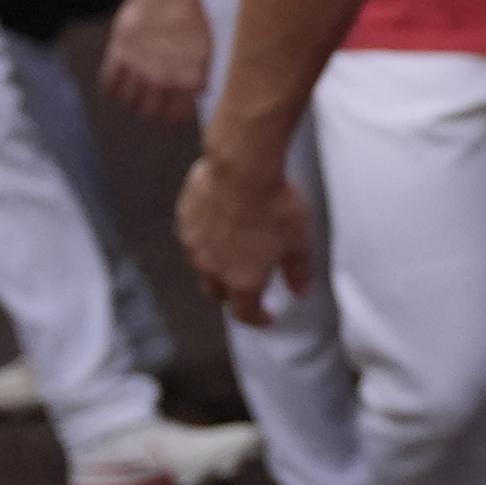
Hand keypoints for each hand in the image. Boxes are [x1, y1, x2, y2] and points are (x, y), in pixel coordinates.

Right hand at [100, 0, 211, 125]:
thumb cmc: (190, 20)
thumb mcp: (205, 50)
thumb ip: (201, 75)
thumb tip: (199, 94)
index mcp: (185, 81)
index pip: (176, 116)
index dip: (173, 121)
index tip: (170, 120)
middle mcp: (161, 80)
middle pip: (149, 113)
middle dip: (151, 114)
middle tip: (151, 108)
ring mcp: (138, 69)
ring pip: (128, 102)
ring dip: (131, 103)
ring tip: (135, 96)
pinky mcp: (118, 56)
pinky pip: (109, 85)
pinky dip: (112, 90)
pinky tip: (118, 86)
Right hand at [176, 144, 312, 322]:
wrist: (242, 167)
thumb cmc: (273, 203)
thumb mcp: (300, 242)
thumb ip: (298, 271)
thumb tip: (301, 289)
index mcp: (243, 280)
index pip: (245, 313)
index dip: (257, 318)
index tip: (265, 316)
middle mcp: (212, 268)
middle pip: (217, 293)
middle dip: (232, 295)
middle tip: (247, 286)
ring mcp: (195, 244)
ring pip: (201, 267)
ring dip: (216, 267)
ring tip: (234, 252)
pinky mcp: (185, 219)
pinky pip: (193, 238)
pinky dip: (205, 239)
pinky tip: (219, 226)